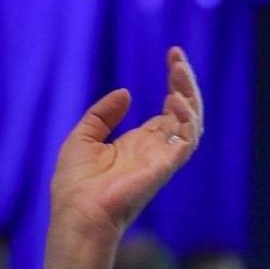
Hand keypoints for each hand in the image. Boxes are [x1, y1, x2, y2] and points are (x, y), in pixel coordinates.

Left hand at [49, 46, 203, 241]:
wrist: (78, 212)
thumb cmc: (77, 183)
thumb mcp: (84, 137)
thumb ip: (104, 114)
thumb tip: (126, 92)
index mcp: (141, 142)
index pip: (170, 109)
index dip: (175, 83)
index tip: (173, 57)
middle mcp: (158, 148)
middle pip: (185, 111)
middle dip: (185, 84)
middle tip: (178, 58)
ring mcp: (164, 157)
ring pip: (192, 122)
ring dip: (190, 96)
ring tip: (179, 72)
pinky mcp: (166, 166)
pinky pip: (187, 140)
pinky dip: (187, 119)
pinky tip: (174, 99)